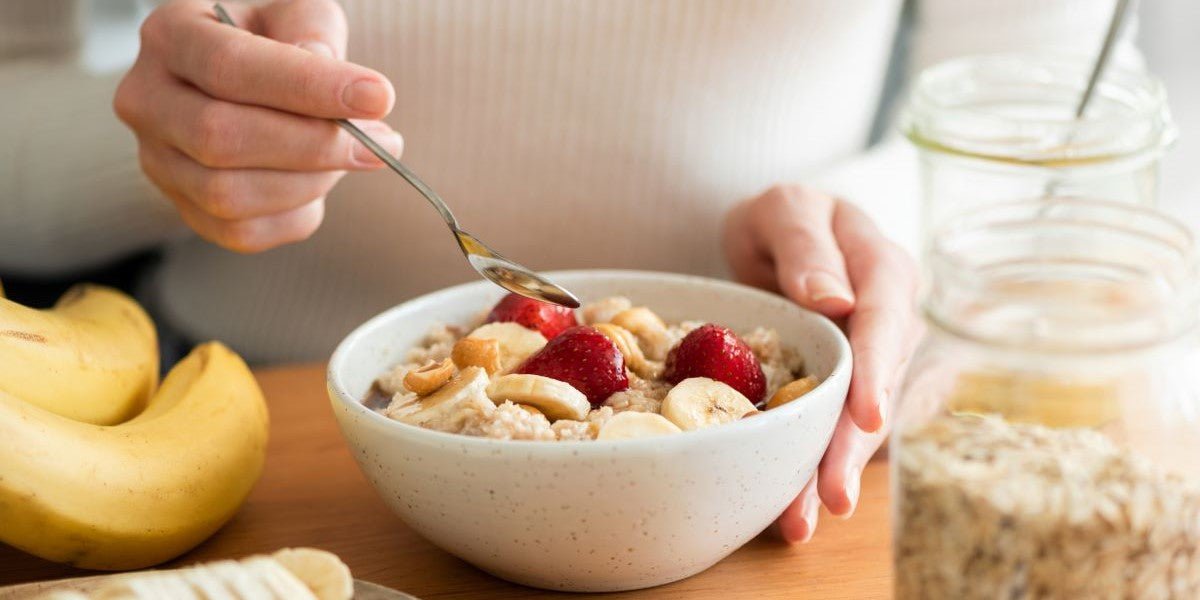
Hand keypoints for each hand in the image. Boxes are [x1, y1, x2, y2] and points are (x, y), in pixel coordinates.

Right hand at [114, 0, 402, 251]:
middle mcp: (147, 100)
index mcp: (170, 36)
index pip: (229, 67)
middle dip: (314, 145)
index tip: (377, 97)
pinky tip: (320, 182)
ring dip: (311, 182)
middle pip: (220, 138)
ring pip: (229, 195)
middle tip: (383, 141)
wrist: (245, 78)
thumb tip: (335, 86)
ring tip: (356, 155)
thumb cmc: (274, 38)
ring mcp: (158, 161)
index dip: (307, 87)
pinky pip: (243, 233)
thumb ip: (314, 33)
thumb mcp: (296, 11)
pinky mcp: (184, 209)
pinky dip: (297, 213)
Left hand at [723, 184, 920, 542]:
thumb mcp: (784, 208)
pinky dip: (814, 468)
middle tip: (833, 496)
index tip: (867, 416)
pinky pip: (837, 430)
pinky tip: (793, 508)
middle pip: (879, 387)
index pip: (886, 321)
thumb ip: (805, 243)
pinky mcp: (849, 390)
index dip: (878, 370)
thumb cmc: (785, 217)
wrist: (778, 236)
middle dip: (854, 446)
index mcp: (883, 270)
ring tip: (801, 522)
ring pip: (859, 422)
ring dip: (832, 471)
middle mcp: (891, 322)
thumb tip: (836, 298)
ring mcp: (874, 361)